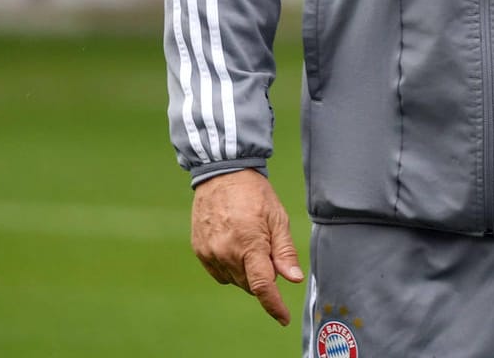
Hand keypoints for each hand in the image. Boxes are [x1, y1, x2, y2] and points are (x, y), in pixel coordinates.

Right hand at [190, 169, 303, 325]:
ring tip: (251, 242)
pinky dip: (231, 268)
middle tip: (268, 250)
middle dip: (264, 277)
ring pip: (235, 281)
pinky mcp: (200, 251)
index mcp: (249, 244)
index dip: (274, 305)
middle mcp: (226, 252)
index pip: (262, 286)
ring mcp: (210, 253)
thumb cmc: (255, 194)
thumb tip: (293, 279)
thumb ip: (284, 251)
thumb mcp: (278, 218)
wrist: (222, 175)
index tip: (283, 318)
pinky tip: (236, 247)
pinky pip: (220, 273)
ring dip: (247, 273)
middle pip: (250, 284)